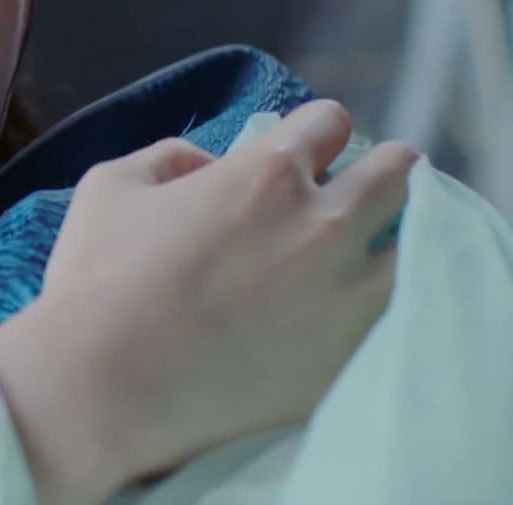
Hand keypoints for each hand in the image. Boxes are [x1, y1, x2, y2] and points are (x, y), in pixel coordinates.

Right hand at [0, 100, 416, 504]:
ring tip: (376, 252)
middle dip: (383, 170)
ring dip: (395, 240)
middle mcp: (323, 226)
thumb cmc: (96, 281)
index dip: (316, 132)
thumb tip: (209, 167)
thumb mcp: (111, 186)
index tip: (309, 151)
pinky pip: (393, 319)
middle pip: (395, 175)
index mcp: (268, 175)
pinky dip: (381, 306)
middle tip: (369, 186)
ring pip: (415, 248)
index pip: (331, 123)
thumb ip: (170, 157)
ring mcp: (345, 298)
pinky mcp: (347, 361)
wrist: (102, 390)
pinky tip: (355, 311)